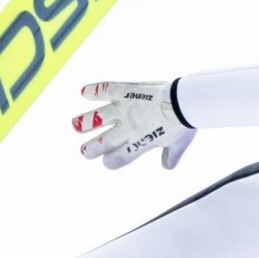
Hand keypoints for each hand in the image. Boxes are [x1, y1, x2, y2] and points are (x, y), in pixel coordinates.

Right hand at [71, 80, 196, 169]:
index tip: (106, 162)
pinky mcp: (125, 92)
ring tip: (74, 125)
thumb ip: (171, 155)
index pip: (119, 158)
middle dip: (91, 148)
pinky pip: (105, 90)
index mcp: (140, 143)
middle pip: (104, 142)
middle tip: (84, 151)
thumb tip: (168, 167)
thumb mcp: (179, 144)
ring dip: (84, 122)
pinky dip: (94, 90)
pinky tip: (83, 91)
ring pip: (98, 117)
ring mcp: (125, 110)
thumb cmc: (184, 123)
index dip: (111, 161)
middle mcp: (128, 128)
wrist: (184, 101)